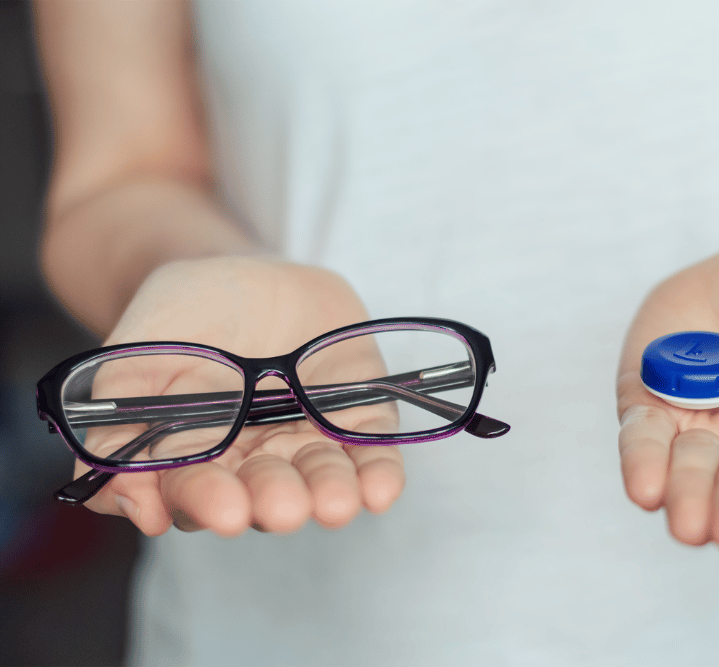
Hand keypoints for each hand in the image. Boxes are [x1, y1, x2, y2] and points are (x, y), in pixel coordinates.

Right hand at [76, 256, 405, 536]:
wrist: (241, 269)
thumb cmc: (180, 317)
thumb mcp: (132, 360)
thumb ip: (116, 428)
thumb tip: (125, 501)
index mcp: (197, 456)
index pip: (199, 491)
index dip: (209, 500)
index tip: (224, 510)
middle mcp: (256, 460)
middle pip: (266, 491)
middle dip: (275, 500)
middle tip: (283, 508)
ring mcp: (309, 439)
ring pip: (322, 478)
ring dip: (330, 493)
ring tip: (335, 504)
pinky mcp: (358, 415)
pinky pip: (372, 451)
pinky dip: (378, 473)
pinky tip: (381, 490)